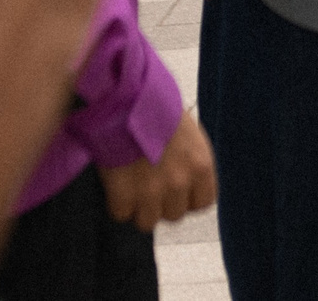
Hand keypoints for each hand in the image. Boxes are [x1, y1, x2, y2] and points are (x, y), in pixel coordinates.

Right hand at [99, 110, 217, 231]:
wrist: (125, 95)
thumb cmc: (154, 104)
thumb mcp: (186, 130)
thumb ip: (188, 159)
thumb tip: (181, 175)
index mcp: (200, 165)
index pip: (203, 202)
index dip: (186, 198)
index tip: (175, 191)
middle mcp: (180, 182)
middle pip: (174, 215)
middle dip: (161, 203)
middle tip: (147, 184)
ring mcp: (152, 191)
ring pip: (148, 222)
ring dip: (137, 207)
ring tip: (128, 185)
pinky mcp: (125, 194)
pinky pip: (121, 214)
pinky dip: (116, 202)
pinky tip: (114, 182)